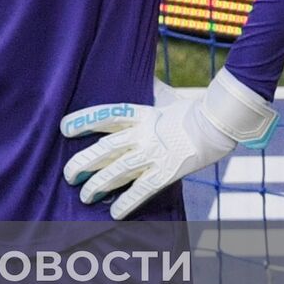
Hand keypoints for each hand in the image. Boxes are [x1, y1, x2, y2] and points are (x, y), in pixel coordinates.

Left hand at [59, 69, 277, 219]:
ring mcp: (154, 154)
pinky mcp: (168, 172)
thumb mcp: (166, 95)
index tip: (63, 128)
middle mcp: (143, 135)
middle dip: (83, 164)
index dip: (83, 121)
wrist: (220, 122)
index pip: (106, 116)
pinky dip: (127, 203)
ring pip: (118, 172)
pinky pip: (142, 190)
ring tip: (85, 197)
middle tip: (68, 175)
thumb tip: (143, 71)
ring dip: (99, 186)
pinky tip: (114, 213)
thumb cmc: (193, 108)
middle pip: (105, 150)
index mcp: (142, 115)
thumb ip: (150, 87)